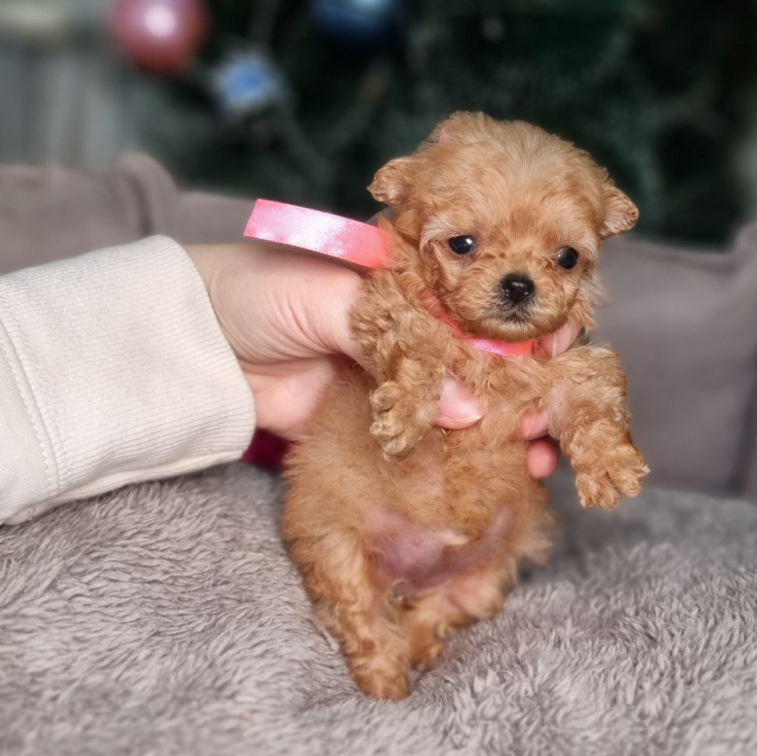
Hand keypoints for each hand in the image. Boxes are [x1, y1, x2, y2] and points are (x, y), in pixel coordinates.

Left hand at [186, 242, 575, 477]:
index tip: (560, 354)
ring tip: (538, 456)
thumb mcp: (329, 294)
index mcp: (416, 281)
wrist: (196, 346)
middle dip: (530, 388)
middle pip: (490, 359)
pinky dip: (467, 458)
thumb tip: (467, 404)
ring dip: (508, 430)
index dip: (527, 327)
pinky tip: (502, 475)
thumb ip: (398, 344)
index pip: (487, 302)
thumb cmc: (257, 292)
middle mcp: (421, 329)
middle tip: (553, 421)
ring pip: (470, 406)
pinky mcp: (382, 423)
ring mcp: (404, 380)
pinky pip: (433, 442)